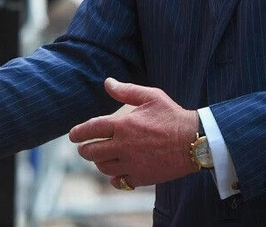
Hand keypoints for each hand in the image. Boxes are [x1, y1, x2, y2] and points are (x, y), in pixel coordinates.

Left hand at [68, 78, 198, 189]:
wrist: (193, 140)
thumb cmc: (172, 115)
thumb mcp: (151, 96)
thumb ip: (126, 90)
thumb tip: (107, 82)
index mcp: (123, 125)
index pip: (92, 129)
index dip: (78, 133)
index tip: (72, 135)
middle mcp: (124, 146)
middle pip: (93, 152)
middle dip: (84, 150)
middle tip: (83, 148)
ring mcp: (132, 163)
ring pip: (104, 167)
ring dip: (98, 163)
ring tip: (99, 158)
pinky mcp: (142, 177)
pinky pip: (120, 182)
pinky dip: (114, 179)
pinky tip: (116, 174)